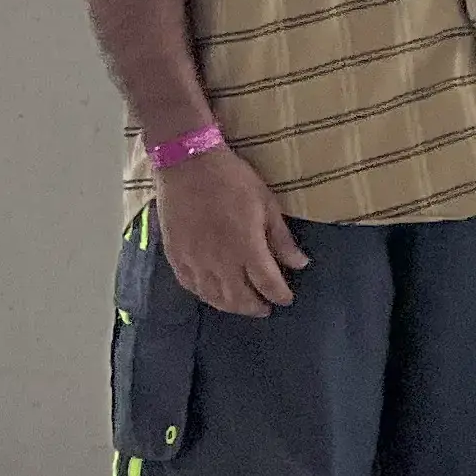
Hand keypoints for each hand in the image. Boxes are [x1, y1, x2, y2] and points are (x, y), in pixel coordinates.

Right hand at [155, 147, 307, 316]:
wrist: (188, 166)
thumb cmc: (233, 181)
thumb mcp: (267, 204)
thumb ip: (281, 238)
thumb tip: (300, 264)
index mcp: (246, 249)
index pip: (267, 284)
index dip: (279, 295)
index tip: (286, 300)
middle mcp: (220, 262)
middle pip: (239, 298)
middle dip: (255, 307)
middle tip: (265, 308)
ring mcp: (195, 262)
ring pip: (214, 297)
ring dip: (230, 306)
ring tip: (242, 305)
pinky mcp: (176, 256)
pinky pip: (190, 286)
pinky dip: (205, 295)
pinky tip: (212, 294)